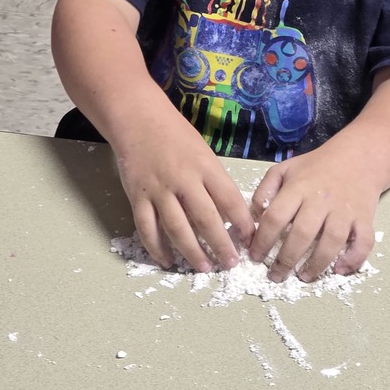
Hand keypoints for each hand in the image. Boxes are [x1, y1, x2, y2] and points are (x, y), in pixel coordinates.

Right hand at [113, 114, 255, 272]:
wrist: (139, 120)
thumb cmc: (177, 136)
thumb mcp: (204, 153)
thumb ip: (215, 181)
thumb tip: (231, 214)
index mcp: (206, 167)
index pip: (230, 199)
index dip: (242, 223)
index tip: (251, 240)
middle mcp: (184, 180)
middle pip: (206, 219)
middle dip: (221, 245)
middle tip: (231, 264)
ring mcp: (159, 190)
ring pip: (177, 228)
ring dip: (192, 252)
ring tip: (204, 268)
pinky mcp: (138, 197)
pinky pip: (147, 229)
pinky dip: (157, 248)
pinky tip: (168, 261)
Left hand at [248, 141, 379, 282]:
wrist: (358, 156)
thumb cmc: (316, 167)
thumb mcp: (285, 169)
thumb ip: (265, 190)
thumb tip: (255, 218)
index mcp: (299, 187)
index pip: (275, 217)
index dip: (262, 240)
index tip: (255, 257)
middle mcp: (321, 199)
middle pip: (302, 233)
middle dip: (286, 260)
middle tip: (276, 276)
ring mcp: (345, 209)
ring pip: (332, 241)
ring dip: (316, 264)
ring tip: (303, 277)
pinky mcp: (365, 218)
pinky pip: (363, 242)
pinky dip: (354, 259)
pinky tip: (340, 270)